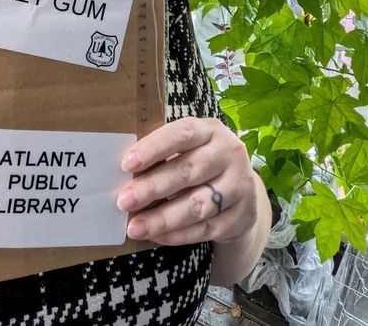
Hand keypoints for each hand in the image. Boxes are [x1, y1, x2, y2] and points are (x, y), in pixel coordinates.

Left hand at [116, 117, 259, 246]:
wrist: (241, 192)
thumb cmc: (200, 164)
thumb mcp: (188, 150)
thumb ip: (163, 156)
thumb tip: (124, 173)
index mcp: (211, 131)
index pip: (182, 134)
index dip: (154, 148)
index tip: (126, 164)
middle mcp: (230, 153)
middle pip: (188, 170)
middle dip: (152, 187)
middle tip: (124, 200)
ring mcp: (240, 185)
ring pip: (198, 204)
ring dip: (163, 218)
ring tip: (135, 227)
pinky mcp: (243, 215)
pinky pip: (206, 229)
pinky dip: (179, 235)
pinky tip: (157, 237)